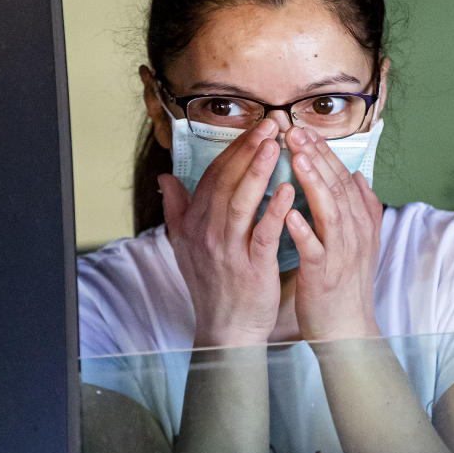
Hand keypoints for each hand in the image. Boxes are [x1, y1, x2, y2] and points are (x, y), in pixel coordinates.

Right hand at [158, 118, 295, 346]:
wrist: (226, 330)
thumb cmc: (212, 285)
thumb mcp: (185, 246)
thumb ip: (177, 209)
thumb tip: (165, 178)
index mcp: (195, 224)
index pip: (214, 176)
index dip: (234, 149)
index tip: (256, 125)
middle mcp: (207, 234)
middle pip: (226, 182)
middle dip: (249, 149)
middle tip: (272, 123)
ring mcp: (228, 251)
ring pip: (241, 202)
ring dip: (258, 171)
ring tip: (277, 145)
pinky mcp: (252, 268)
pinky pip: (263, 234)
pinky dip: (274, 210)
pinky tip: (289, 189)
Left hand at [283, 126, 383, 341]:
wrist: (347, 329)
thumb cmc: (346, 284)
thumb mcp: (360, 242)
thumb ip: (361, 208)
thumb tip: (359, 177)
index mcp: (358, 222)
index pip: (341, 177)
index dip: (324, 152)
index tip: (304, 128)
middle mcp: (353, 233)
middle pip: (337, 186)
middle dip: (316, 156)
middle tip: (294, 129)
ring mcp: (340, 253)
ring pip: (330, 210)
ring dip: (313, 182)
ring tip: (295, 157)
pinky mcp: (325, 275)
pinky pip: (314, 248)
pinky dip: (303, 229)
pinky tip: (289, 212)